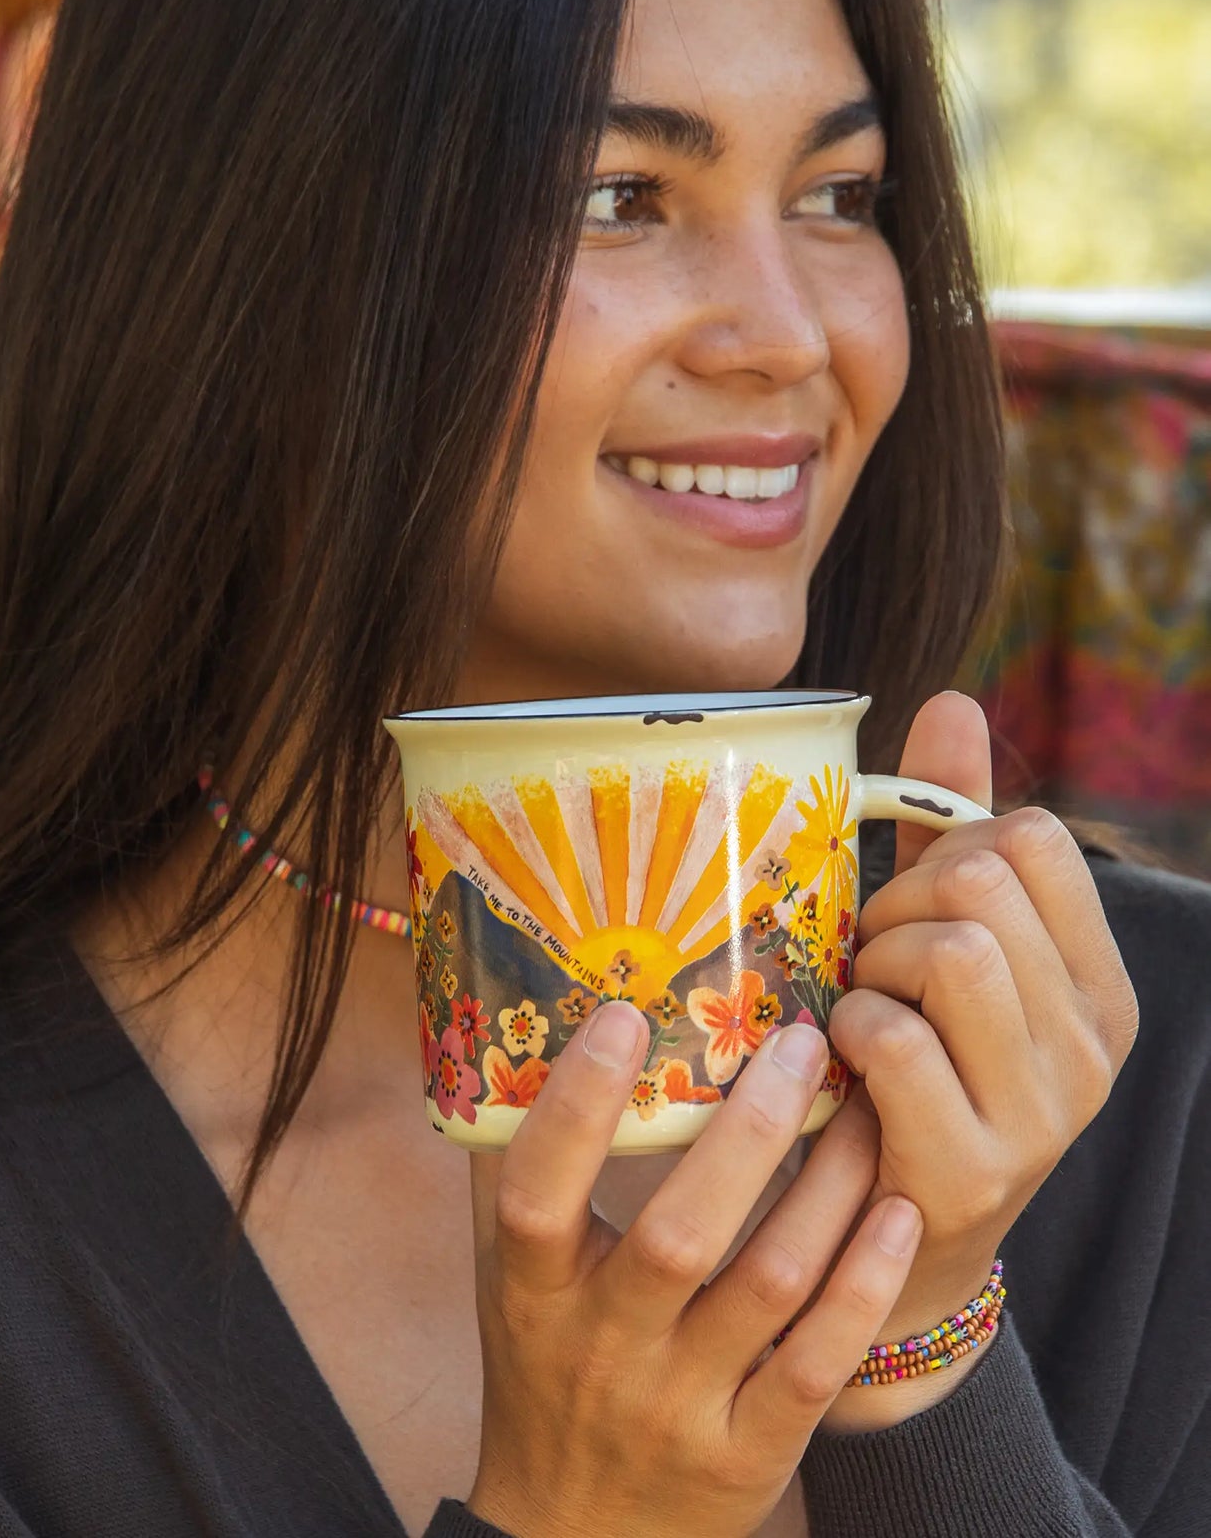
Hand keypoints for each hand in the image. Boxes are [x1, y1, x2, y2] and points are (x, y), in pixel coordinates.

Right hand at [465, 1004, 923, 1537]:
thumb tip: (512, 1034)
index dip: (576, 1106)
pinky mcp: (752, 1457)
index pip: (537, 1196)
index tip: (623, 1015)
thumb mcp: (506, 1285)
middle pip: (679, 1237)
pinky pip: (820, 1364)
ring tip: (866, 1106)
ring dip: (827, 1188)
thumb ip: (507, 1171)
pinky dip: (865, 1286)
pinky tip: (900, 1214)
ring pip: (769, 1284)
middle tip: (800, 1042)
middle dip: (748, 1132)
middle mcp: (604, 1350)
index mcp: (533, 1296)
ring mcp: (681, 1408)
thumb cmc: (542, 1374)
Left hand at [824, 692, 1139, 1429]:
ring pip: (947, 950)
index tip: (916, 906)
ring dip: (873, 967)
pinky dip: (846, 1031)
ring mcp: (1047, 1110)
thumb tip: (954, 699)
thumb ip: (949, 824)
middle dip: (897, 906)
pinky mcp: (977, 1164)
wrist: (889, 1243)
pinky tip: (844, 1066)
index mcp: (1096, 979)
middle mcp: (1094, 1042)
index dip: (949, 851)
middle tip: (871, 963)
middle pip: (982, 884)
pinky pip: (890, 1034)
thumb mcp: (935, 937)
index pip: (1035, 836)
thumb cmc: (907, 1064)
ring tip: (862, 1008)